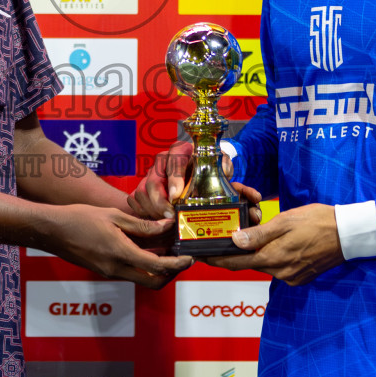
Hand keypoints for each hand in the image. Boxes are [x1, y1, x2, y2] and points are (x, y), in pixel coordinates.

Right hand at [43, 203, 192, 289]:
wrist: (51, 230)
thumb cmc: (79, 218)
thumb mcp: (113, 216)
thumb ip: (142, 225)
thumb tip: (167, 226)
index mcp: (120, 253)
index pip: (158, 266)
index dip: (178, 264)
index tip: (190, 259)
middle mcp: (116, 269)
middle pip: (153, 282)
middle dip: (172, 274)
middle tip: (182, 259)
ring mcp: (109, 272)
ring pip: (142, 279)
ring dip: (158, 269)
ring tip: (167, 248)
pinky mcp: (104, 270)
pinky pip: (130, 272)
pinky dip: (143, 265)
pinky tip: (147, 247)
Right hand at [127, 141, 247, 220]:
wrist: (192, 169)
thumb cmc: (206, 166)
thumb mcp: (218, 164)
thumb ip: (227, 170)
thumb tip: (240, 185)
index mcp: (180, 152)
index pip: (173, 161)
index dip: (174, 179)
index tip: (177, 196)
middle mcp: (161, 162)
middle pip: (152, 181)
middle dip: (159, 202)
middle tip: (171, 216)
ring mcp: (150, 176)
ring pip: (142, 193)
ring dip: (152, 210)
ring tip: (166, 223)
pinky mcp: (143, 189)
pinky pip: (135, 201)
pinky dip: (144, 213)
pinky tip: (156, 222)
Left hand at [205, 202, 341, 285]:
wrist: (349, 234)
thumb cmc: (318, 221)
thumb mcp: (285, 221)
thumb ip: (258, 234)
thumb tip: (234, 241)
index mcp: (273, 258)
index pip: (236, 264)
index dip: (216, 260)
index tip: (201, 257)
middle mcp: (280, 272)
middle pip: (250, 264)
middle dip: (239, 252)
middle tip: (229, 238)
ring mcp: (292, 277)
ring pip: (265, 265)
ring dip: (259, 253)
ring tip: (260, 236)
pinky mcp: (301, 277)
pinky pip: (280, 268)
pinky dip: (275, 258)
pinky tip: (281, 244)